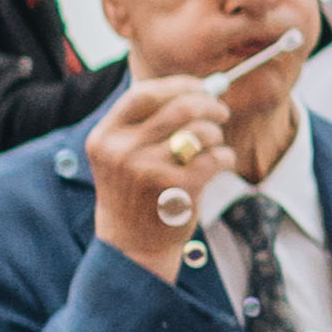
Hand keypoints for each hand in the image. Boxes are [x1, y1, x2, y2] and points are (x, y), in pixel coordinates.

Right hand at [83, 68, 230, 280]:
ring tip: (214, 143)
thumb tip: (199, 87)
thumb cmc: (135, 193)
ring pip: (201, 131)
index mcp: (105, 138)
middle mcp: (122, 152)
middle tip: (221, 111)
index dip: (177, 85)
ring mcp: (148, 171)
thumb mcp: (122, 155)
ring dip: (216, 133)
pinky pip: (215, 158)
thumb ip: (148, 122)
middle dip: (209, 104)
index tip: (200, 87)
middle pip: (179, 107)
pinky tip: (220, 164)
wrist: (131, 247)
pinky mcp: (176, 190)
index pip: (143, 94)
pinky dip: (225, 157)